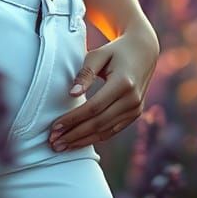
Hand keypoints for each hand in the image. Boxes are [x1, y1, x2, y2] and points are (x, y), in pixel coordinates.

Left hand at [48, 20, 159, 150]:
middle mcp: (132, 100)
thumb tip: (72, 94)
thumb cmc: (115, 51)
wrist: (143, 52)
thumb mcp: (98, 55)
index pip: (94, 107)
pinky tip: (79, 141)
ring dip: (82, 141)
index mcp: (123, 83)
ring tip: (62, 146)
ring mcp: (135, 109)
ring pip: (105, 131)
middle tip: (54, 142)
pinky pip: (112, 130)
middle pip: (99, 123)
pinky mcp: (135, 114)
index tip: (55, 126)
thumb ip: (85, 73)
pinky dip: (95, 138)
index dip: (73, 119)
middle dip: (74, 135)